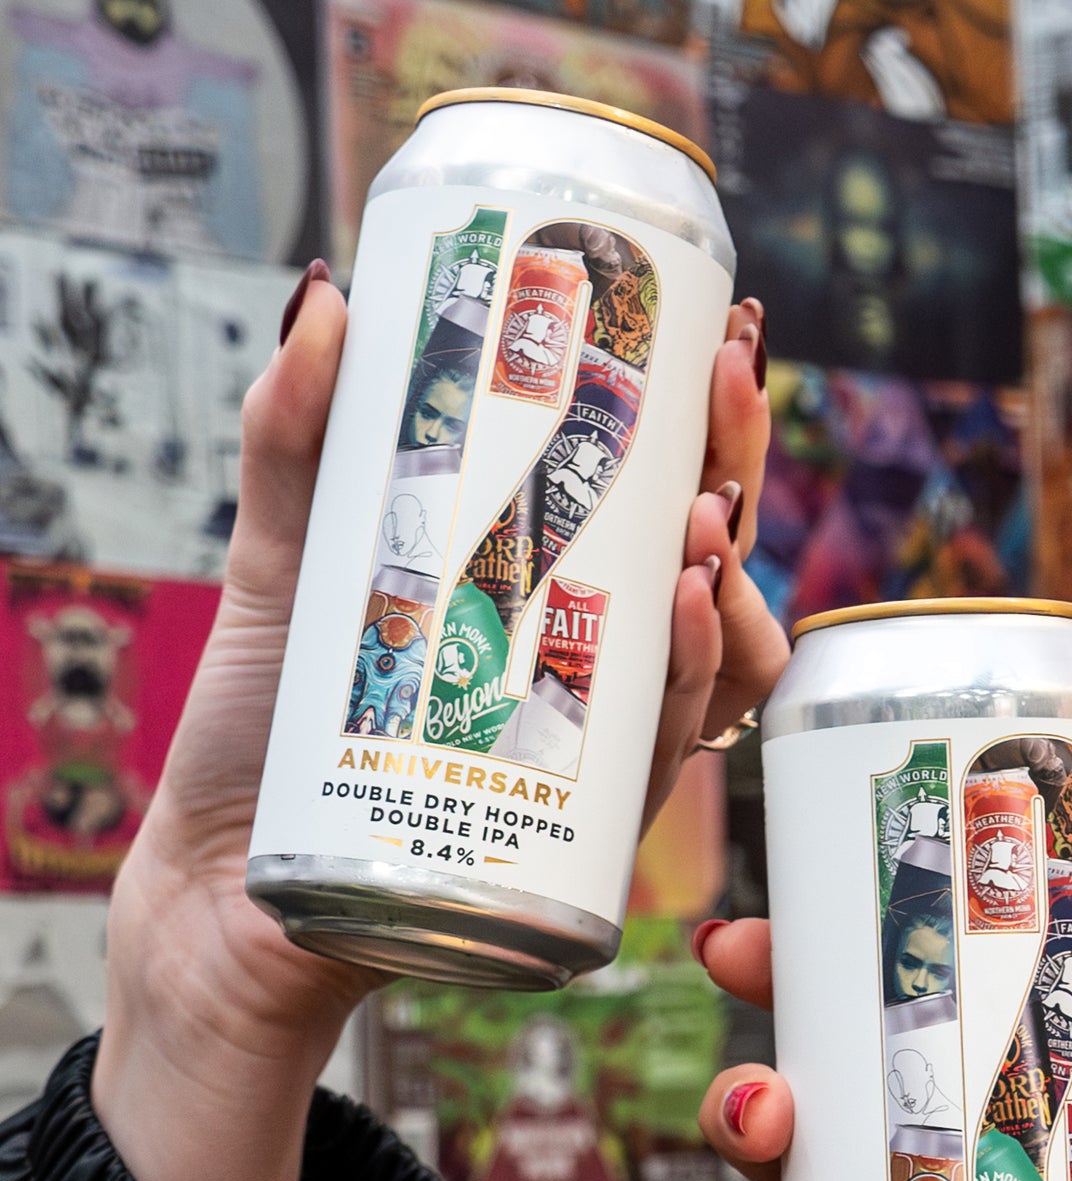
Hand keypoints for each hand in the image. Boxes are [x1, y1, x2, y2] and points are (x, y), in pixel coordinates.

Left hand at [93, 273, 786, 1180]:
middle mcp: (589, 668)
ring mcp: (595, 747)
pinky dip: (698, 671)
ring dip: (734, 576)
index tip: (721, 333)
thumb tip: (327, 297)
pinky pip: (670, 748)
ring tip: (704, 515)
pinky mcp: (585, 828)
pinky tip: (692, 604)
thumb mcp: (281, 561)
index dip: (704, 419)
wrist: (225, 884)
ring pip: (718, 658)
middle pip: (707, 561)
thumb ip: (297, 439)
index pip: (650, 493)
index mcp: (543, 592)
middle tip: (725, 382)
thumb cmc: (264, 731)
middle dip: (736, 467)